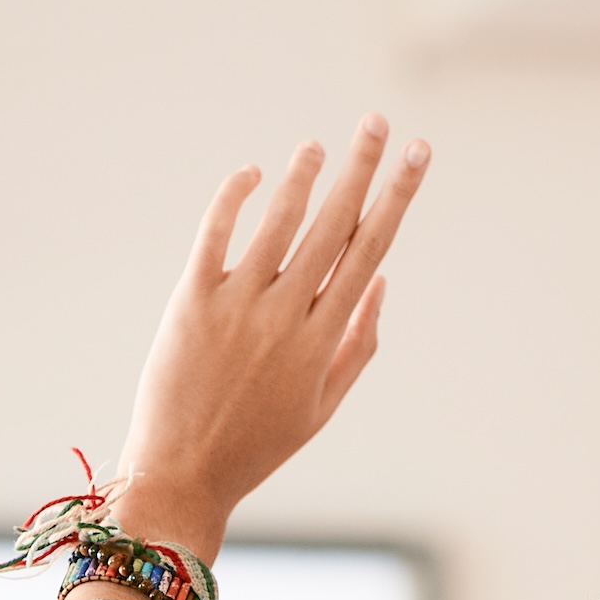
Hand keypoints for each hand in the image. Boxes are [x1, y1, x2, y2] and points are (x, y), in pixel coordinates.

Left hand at [112, 121, 429, 563]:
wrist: (182, 476)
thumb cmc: (256, 445)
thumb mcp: (322, 406)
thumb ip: (358, 344)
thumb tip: (380, 281)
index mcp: (323, 340)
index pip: (369, 250)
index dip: (396, 197)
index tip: (417, 154)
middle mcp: (285, 316)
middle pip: (332, 225)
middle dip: (361, 169)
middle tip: (377, 123)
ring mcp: (237, 307)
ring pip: (278, 223)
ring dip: (301, 177)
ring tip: (317, 147)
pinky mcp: (191, 304)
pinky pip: (215, 235)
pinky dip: (234, 199)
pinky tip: (251, 173)